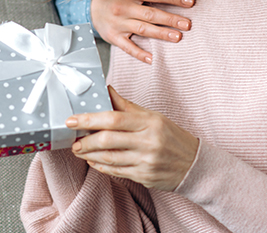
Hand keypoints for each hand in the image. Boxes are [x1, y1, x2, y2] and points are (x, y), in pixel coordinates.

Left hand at [67, 86, 197, 190]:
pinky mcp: (144, 177)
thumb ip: (126, 105)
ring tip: (78, 150)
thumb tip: (106, 89)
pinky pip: (116, 171)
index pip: (114, 118)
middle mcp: (148, 141)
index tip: (72, 120)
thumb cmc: (171, 136)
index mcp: (149, 122)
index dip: (89, 119)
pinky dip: (101, 166)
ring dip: (89, 154)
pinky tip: (93, 160)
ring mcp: (146, 161)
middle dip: (86, 140)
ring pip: (109, 158)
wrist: (194, 164)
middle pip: (108, 139)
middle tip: (73, 140)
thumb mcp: (152, 116)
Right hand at [91, 0, 193, 63]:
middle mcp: (122, 7)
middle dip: (170, 19)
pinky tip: (151, 59)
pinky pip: (127, 47)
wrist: (91, 5)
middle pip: (150, 13)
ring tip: (178, 37)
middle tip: (188, 24)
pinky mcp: (113, 36)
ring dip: (160, 34)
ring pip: (142, 29)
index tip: (190, 2)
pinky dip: (139, 53)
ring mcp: (117, 23)